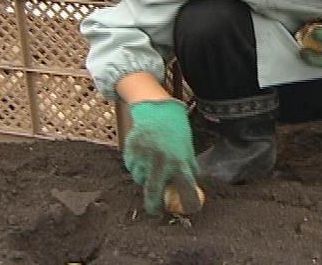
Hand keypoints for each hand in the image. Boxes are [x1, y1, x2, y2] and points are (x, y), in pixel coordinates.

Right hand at [123, 100, 199, 214]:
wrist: (157, 112)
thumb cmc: (176, 133)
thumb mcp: (187, 151)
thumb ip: (188, 170)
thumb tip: (190, 192)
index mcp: (180, 162)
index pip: (186, 191)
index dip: (188, 204)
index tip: (187, 209)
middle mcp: (161, 162)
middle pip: (153, 194)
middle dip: (154, 206)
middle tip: (155, 210)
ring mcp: (144, 157)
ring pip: (140, 180)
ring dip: (145, 178)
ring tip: (152, 161)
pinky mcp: (131, 152)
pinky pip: (132, 168)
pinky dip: (137, 166)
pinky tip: (144, 152)